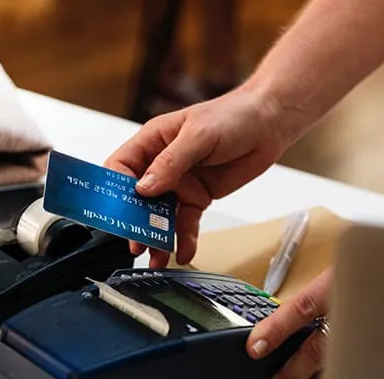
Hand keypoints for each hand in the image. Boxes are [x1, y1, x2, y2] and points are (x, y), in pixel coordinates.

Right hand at [104, 90, 289, 267]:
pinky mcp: (197, 197)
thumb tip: (143, 188)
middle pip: (137, 198)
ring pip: (159, 216)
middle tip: (135, 242)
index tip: (118, 211)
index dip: (114, 190)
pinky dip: (184, 239)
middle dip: (134, 221)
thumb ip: (170, 163)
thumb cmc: (232, 116)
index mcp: (152, 141)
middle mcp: (161, 164)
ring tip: (155, 256)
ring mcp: (179, 183)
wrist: (269, 124)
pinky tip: (183, 252)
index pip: (121, 167)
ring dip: (156, 237)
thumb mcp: (198, 136)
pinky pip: (186, 222)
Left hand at [244, 191, 383, 378]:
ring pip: (339, 362)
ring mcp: (374, 324)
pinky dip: (342, 376)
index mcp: (342, 280)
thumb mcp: (347, 258)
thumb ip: (322, 288)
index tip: (256, 346)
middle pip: (318, 348)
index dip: (277, 328)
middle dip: (291, 375)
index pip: (302, 308)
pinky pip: (360, 363)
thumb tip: (287, 316)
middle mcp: (356, 305)